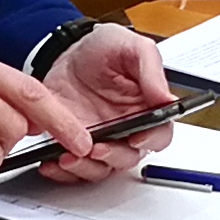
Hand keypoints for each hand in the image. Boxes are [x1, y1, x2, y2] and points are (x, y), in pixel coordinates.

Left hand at [40, 23, 175, 183]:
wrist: (63, 53)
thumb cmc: (101, 49)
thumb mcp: (130, 47)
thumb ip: (151, 71)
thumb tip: (167, 99)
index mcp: (146, 109)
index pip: (160, 134)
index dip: (151, 139)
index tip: (136, 137)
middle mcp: (127, 130)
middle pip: (130, 157)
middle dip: (113, 156)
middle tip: (97, 147)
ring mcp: (101, 140)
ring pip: (102, 168)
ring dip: (87, 167)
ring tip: (69, 157)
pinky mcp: (74, 146)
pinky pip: (74, 169)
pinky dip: (63, 172)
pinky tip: (52, 161)